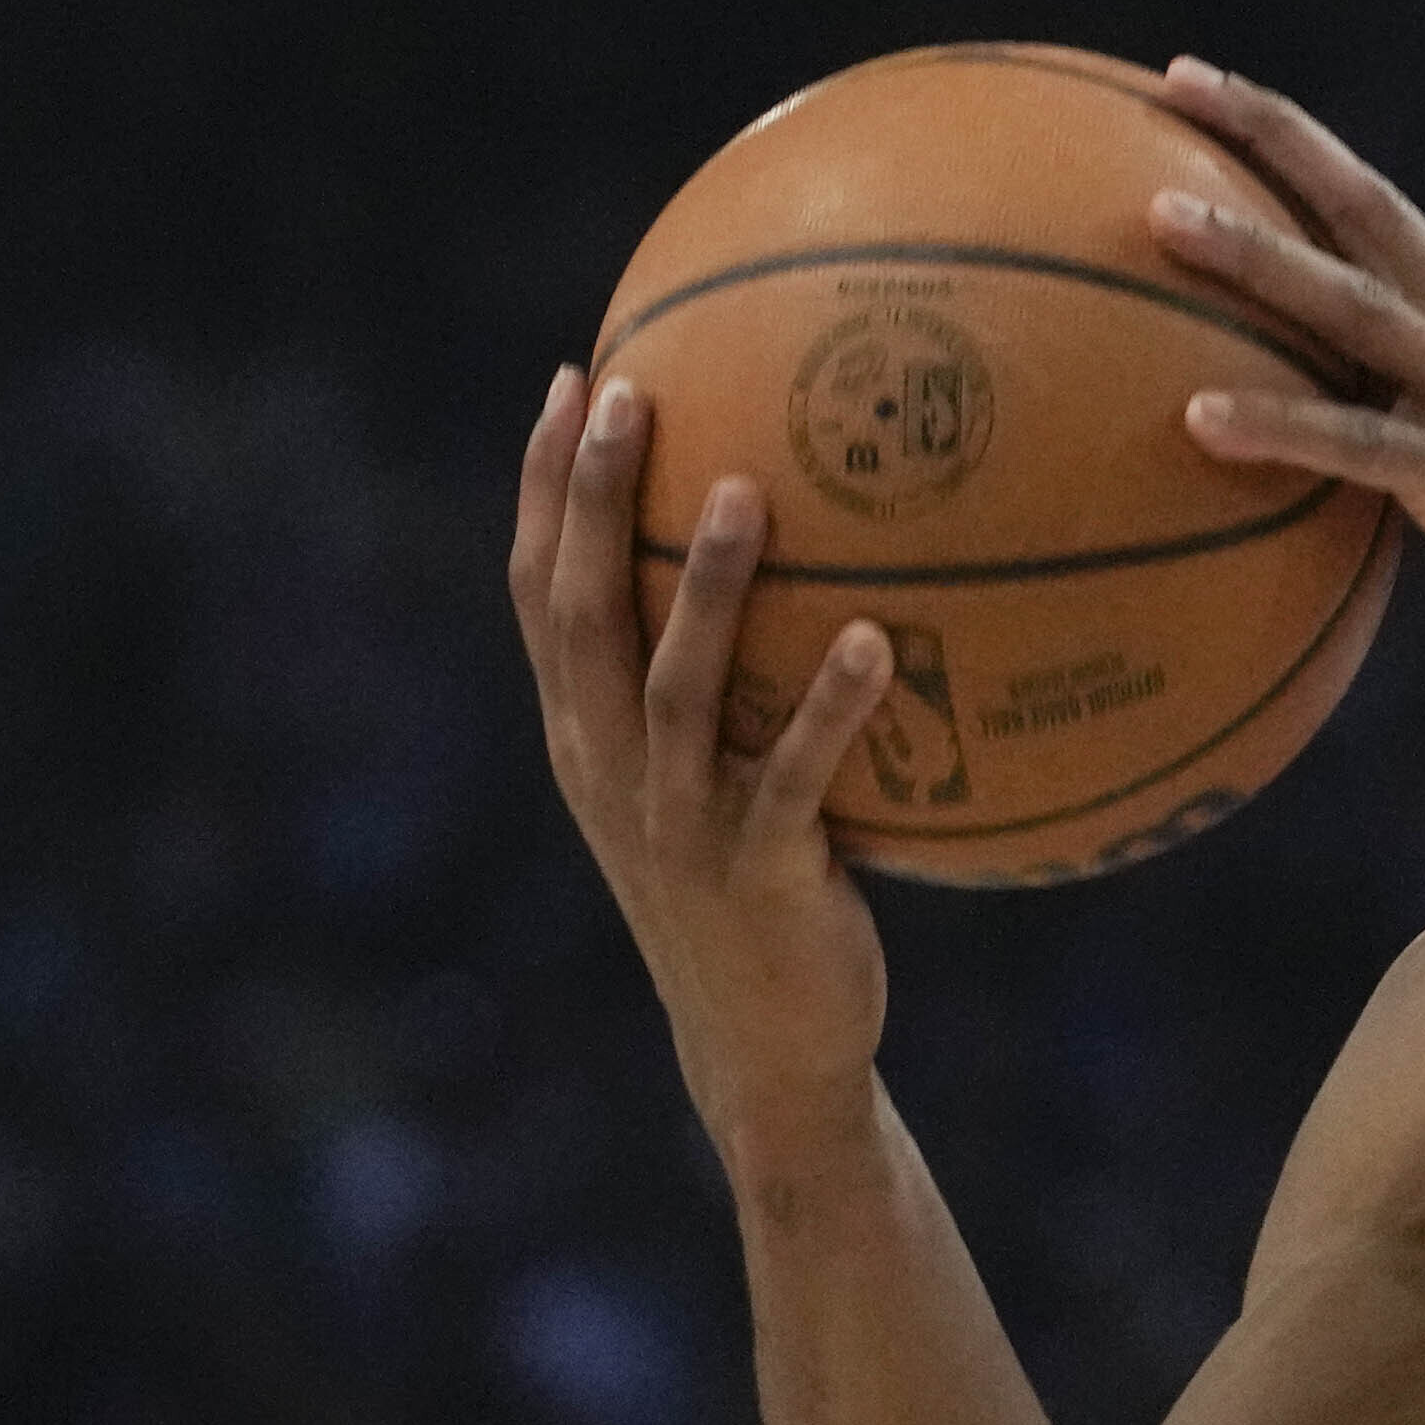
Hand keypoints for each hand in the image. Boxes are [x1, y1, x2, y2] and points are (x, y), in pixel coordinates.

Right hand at [503, 368, 896, 1163]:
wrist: (766, 1046)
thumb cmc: (758, 895)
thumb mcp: (717, 784)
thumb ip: (725, 689)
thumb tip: (807, 564)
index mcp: (584, 738)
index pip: (541, 592)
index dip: (548, 487)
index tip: (575, 378)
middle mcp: (608, 770)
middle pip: (582, 612)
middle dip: (598, 498)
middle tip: (631, 391)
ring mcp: (675, 823)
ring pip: (676, 685)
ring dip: (713, 586)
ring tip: (752, 488)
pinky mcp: (757, 872)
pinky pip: (796, 776)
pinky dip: (833, 709)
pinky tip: (883, 643)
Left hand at [1148, 58, 1424, 710]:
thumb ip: (1410, 419)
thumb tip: (1308, 417)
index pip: (1381, 210)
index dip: (1297, 142)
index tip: (1206, 90)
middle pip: (1371, 215)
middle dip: (1277, 142)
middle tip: (1177, 87)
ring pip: (1361, 310)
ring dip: (1262, 258)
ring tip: (1165, 223)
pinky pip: (1364, 449)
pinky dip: (1282, 428)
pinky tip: (1199, 419)